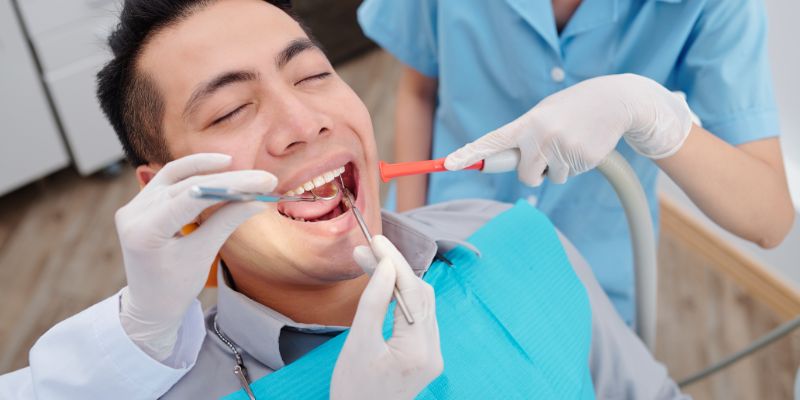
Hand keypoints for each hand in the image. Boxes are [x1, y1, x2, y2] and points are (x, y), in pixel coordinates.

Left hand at [117, 153, 276, 360]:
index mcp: (145, 232)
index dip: (231, 185)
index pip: (193, 197)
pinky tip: (217, 167)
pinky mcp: (140, 203)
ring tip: (239, 166)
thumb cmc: (175, 287)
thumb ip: (227, 221)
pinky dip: (193, 173)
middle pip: (187, 184)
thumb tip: (258, 199)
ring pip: (176, 175)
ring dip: (209, 169)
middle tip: (263, 178)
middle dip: (228, 179)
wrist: (150, 304)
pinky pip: (169, 180)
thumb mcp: (203, 255)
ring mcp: (134, 206)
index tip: (263, 181)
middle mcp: (133, 213)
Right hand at [331, 235, 442, 399]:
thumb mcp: (358, 343)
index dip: (394, 262)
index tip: (376, 240)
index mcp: (418, 350)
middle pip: (421, 295)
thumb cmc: (353, 390)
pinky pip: (418, 317)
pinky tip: (384, 286)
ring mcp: (432, 355)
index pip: (412, 292)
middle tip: (367, 250)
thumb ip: (374, 302)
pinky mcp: (425, 357)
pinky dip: (402, 298)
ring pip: (421, 304)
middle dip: (395, 268)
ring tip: (371, 262)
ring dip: (398, 281)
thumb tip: (387, 266)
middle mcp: (433, 352)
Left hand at [444, 74, 691, 185]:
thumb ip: (522, 136)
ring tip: (570, 141)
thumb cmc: (571, 109)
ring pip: (548, 178)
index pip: (491, 142)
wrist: (614, 101)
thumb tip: (496, 163)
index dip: (468, 154)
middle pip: (524, 175)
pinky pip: (567, 176)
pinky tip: (583, 145)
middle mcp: (540, 136)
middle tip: (549, 149)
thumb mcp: (543, 114)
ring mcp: (562, 148)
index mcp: (526, 123)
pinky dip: (574, 166)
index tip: (447, 164)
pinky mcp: (582, 159)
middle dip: (534, 171)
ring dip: (557, 166)